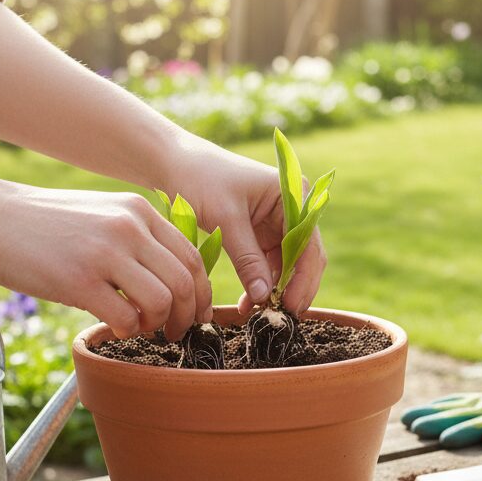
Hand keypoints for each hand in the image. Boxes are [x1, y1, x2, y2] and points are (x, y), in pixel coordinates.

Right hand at [0, 181, 211, 340]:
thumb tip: (172, 280)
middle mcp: (129, 227)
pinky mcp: (78, 279)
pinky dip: (127, 331)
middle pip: (185, 282)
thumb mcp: (103, 214)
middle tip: (176, 332)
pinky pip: (125, 317)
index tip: (196, 313)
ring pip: (162, 302)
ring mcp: (105, 252)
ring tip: (141, 328)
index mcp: (140, 211)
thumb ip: (138, 238)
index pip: (192, 257)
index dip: (201, 293)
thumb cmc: (46, 224)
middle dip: (187, 316)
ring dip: (157, 325)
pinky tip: (112, 327)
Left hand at [164, 140, 326, 314]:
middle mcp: (292, 208)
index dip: (304, 278)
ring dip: (274, 289)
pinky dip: (260, 284)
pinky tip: (247, 302)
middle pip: (304, 257)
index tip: (291, 306)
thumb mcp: (226, 219)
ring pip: (287, 265)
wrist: (173, 164)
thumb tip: (263, 297)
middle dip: (293, 287)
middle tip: (280, 316)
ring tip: (257, 313)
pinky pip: (268, 265)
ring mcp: (277, 222)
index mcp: (291, 195)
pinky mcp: (261, 234)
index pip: (308, 244)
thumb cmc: (199, 179)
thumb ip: (247, 258)